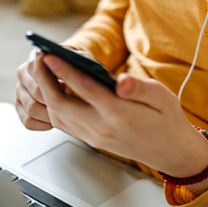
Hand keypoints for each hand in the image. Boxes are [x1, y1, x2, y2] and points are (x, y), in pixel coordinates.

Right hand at [14, 48, 69, 130]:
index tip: (67, 86)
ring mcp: (20, 94)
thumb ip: (68, 63)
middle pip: (35, 91)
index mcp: (31, 62)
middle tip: (70, 103)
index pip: (34, 68)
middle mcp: (22, 77)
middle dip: (55, 98)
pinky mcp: (21, 110)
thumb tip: (67, 68)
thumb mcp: (73, 64)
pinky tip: (53, 122)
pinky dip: (42, 124)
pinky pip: (28, 121)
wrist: (70, 82)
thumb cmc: (73, 71)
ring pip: (32, 108)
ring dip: (50, 113)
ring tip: (64, 113)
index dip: (52, 79)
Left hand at [34, 53, 207, 192]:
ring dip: (44, 91)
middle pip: (61, 105)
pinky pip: (62, 123)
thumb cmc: (166, 120)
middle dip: (44, 79)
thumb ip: (140, 88)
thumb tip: (121, 81)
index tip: (50, 55)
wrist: (170, 151)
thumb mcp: (162, 97)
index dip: (65, 71)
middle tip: (37, 57)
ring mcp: (93, 137)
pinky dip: (51, 104)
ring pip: (57, 116)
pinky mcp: (90, 139)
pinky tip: (50, 86)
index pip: (86, 90)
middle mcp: (102, 129)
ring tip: (40, 67)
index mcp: (121, 115)